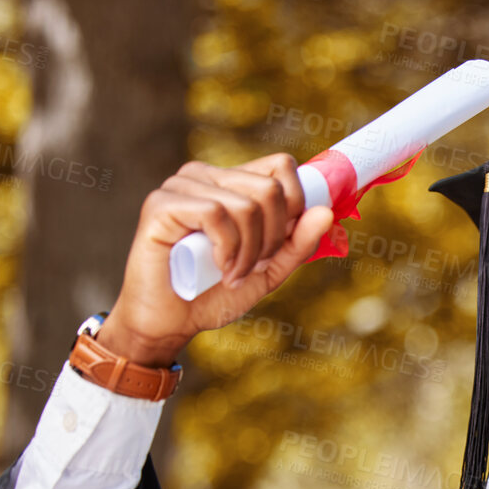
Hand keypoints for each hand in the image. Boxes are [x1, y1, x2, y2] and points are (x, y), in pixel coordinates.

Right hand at [97, 154, 337, 366]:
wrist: (172, 322)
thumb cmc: (215, 293)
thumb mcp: (269, 270)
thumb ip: (298, 243)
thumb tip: (326, 211)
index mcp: (232, 182)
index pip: (281, 166)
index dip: (295, 206)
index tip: (279, 246)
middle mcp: (205, 176)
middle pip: (270, 188)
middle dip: (274, 238)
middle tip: (254, 266)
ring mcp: (181, 186)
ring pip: (247, 204)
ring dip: (250, 252)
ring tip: (233, 274)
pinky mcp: (161, 204)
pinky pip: (215, 213)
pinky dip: (227, 250)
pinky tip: (217, 269)